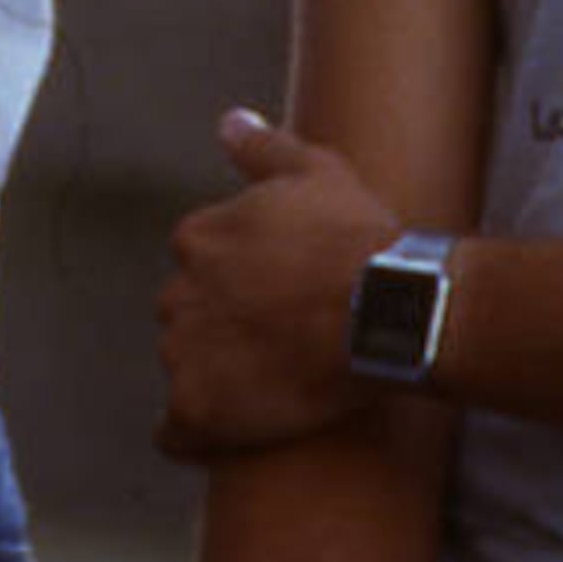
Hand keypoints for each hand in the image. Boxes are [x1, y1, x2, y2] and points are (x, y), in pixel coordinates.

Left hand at [158, 116, 395, 462]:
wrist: (388, 312)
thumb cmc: (358, 239)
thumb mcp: (316, 172)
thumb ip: (265, 147)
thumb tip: (230, 121)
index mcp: (197, 239)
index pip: (199, 267)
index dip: (239, 286)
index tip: (277, 300)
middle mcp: (178, 294)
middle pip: (188, 318)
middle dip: (221, 331)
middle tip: (279, 348)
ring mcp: (184, 355)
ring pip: (185, 371)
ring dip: (214, 381)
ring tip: (271, 393)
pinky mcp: (199, 410)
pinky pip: (175, 434)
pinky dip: (190, 438)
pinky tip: (220, 441)